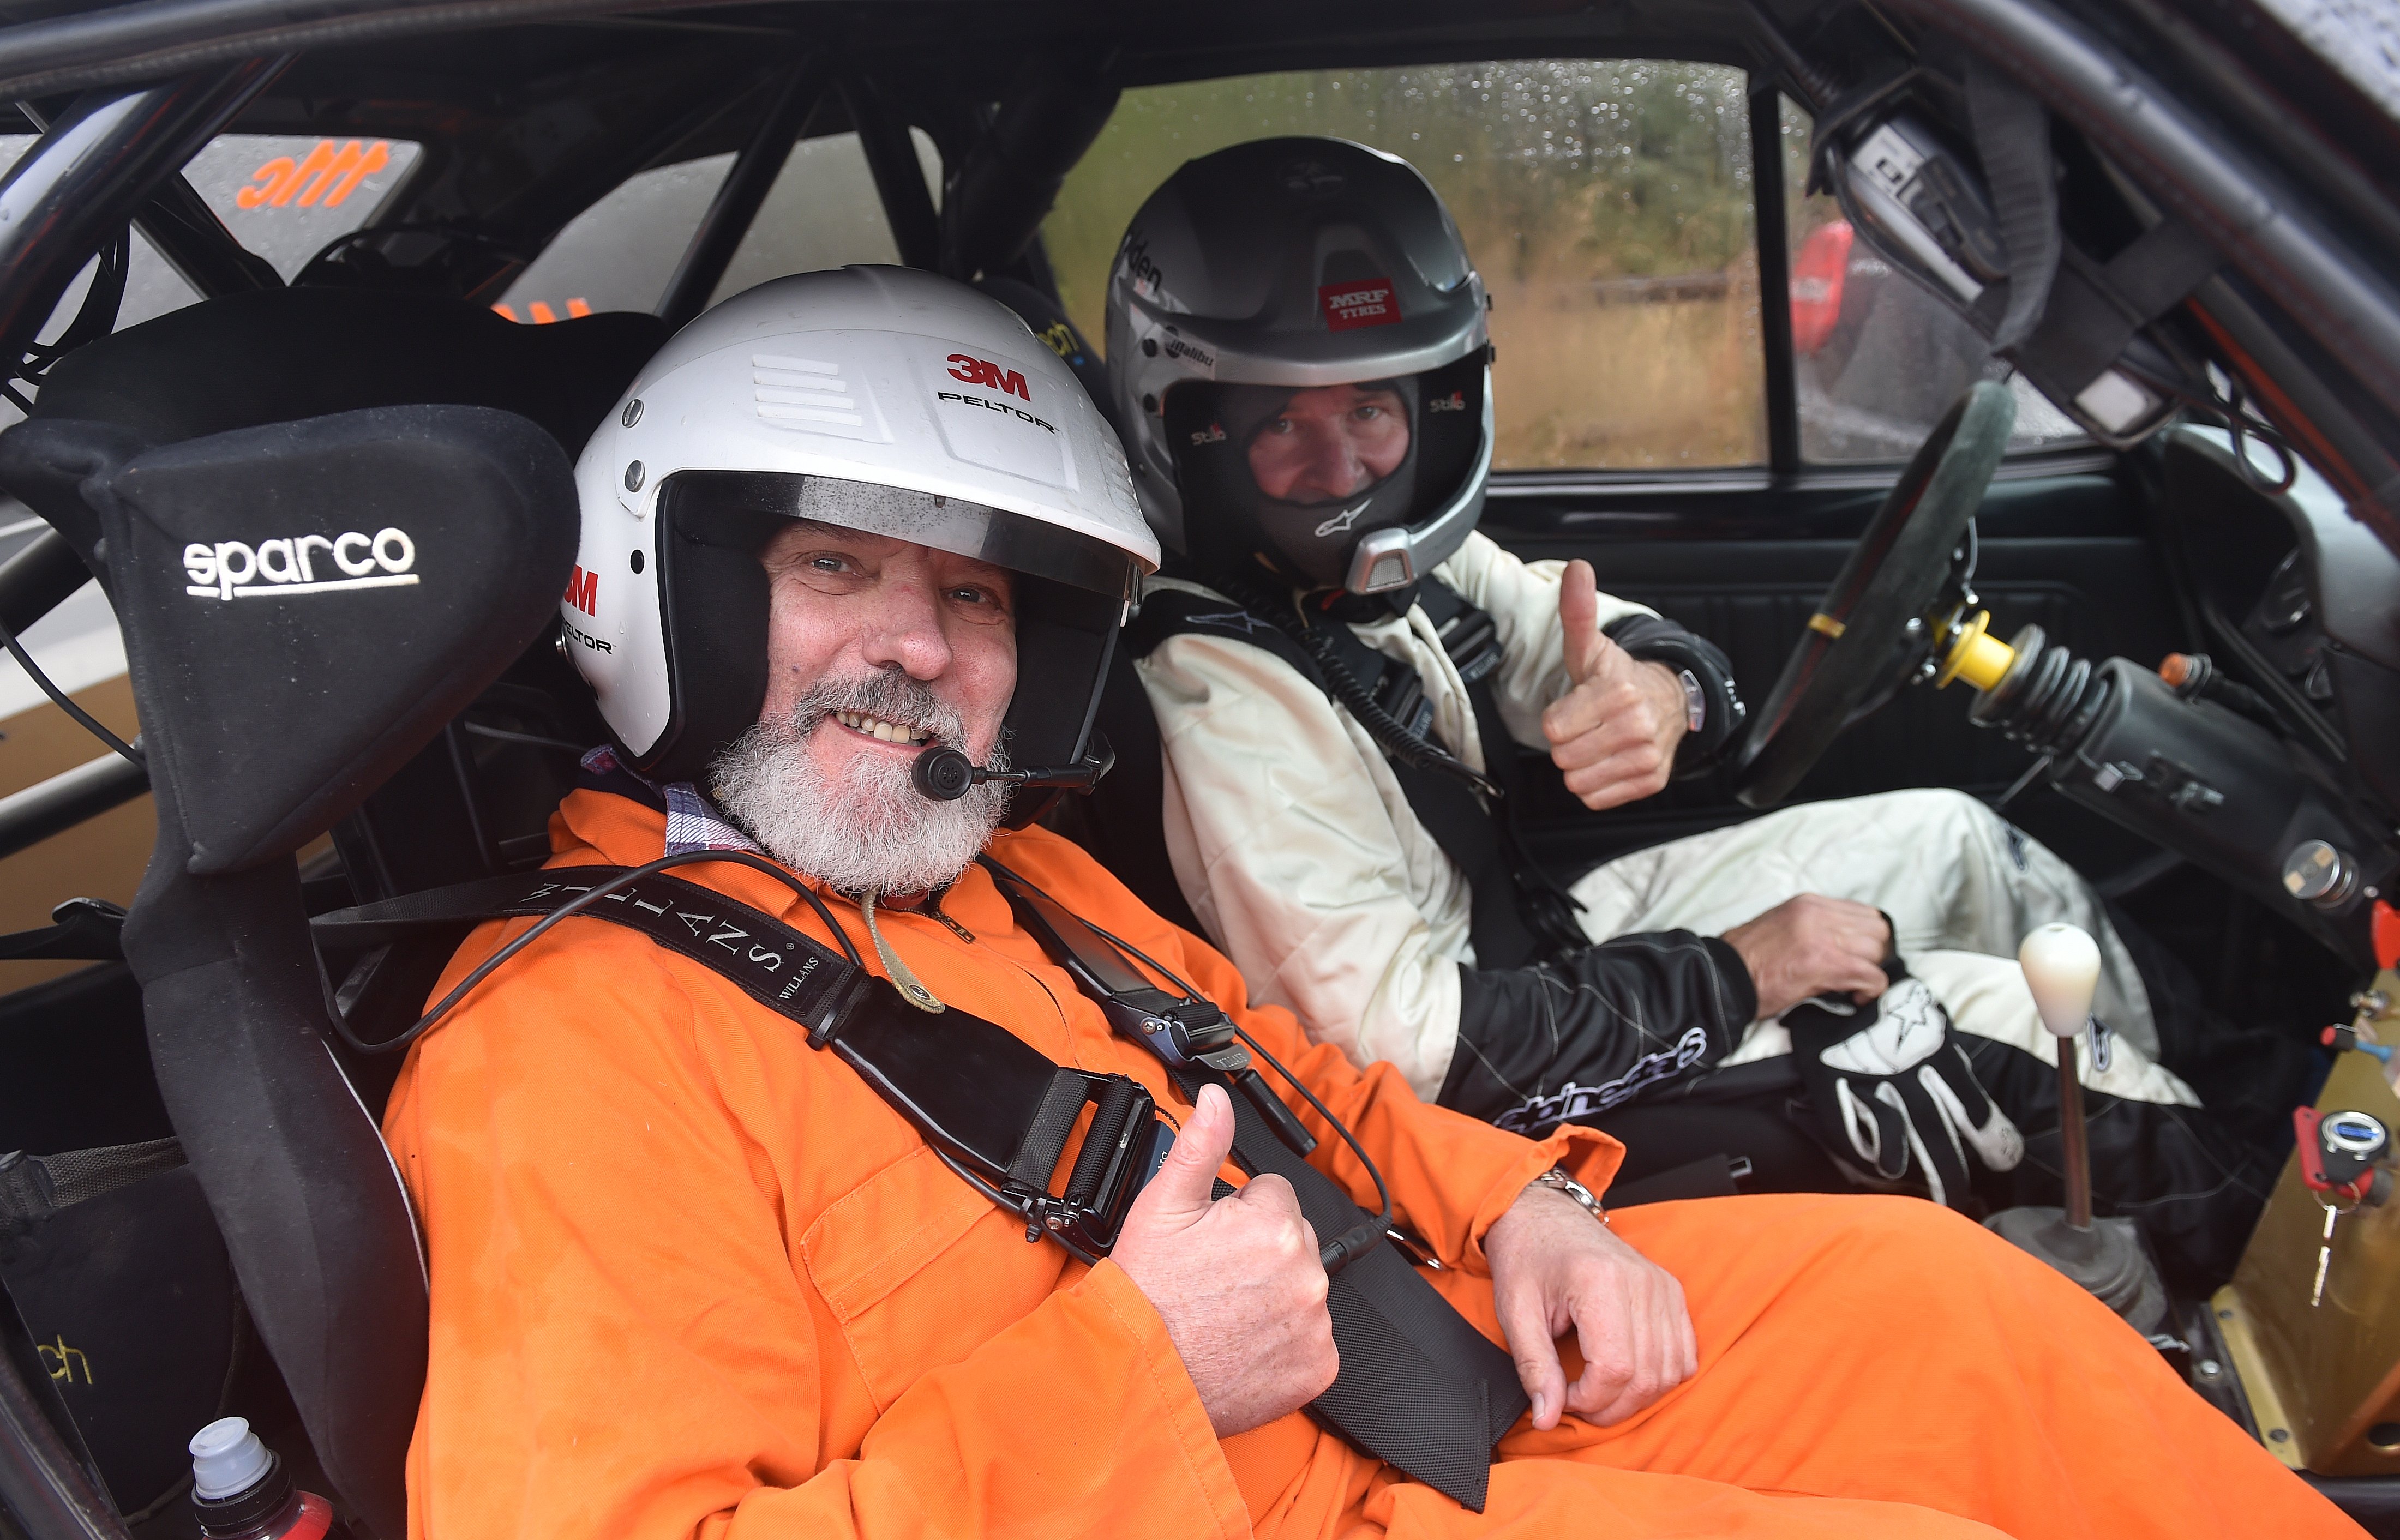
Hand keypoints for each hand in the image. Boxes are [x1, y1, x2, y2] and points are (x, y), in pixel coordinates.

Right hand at [1109, 1085, 1337, 1436]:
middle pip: (1295, 1239)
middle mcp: (1306, 1274)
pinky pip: (1313, 1338)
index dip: (1239, 1212)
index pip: (1275, 1195)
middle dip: (1262, 1249)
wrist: (1140, 1377)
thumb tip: (1217, 1097)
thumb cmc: (1147, 1294)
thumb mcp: (1162, 1206)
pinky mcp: (1318, 1367)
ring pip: (1303, 1286)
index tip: (1213, 1239)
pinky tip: (1246, 1342)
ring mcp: (1316, 1324)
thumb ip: (1201, 1144)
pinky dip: (1287, 1340)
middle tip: (1216, 1277)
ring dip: (1276, 1293)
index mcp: (1274, 1227)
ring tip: (1227, 1313)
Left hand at [1485, 1183, 1695, 1428]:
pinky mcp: (1672, 1291)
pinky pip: (1684, 1355)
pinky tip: (1625, 1374)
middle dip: (1610, 1406)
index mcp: (1601, 1281)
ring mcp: (1663, 1286)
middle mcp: (1642, 1282)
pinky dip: (1659, 1377)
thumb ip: (1534, 1368)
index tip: (1560, 1396)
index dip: (1589, 1400)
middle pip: (1646, 1376)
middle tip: (1576, 1401)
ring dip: (1635, 1397)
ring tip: (1597, 1389)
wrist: (1543, 1214)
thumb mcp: (1515, 1311)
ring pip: (1670, 1372)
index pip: (1615, 1369)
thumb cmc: (1526, 1258)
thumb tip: (1546, 1419)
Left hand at [1543, 560, 1689, 810]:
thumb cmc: (1619, 677)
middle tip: (1588, 724)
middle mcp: (1636, 726)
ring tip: (1599, 741)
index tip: (1576, 706)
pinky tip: (1610, 759)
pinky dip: (1598, 784)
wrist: (1671, 702)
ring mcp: (1645, 756)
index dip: (1558, 718)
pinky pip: (1597, 798)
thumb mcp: (1592, 646)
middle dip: (1569, 742)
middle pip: (1563, 756)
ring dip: (1581, 764)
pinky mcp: (1650, 781)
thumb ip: (1577, 611)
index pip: (1553, 728)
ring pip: (1578, 780)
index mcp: (1617, 692)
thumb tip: (1576, 569)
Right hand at [1721, 893, 1891, 1019]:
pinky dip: (1870, 990)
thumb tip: (1845, 945)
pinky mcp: (1826, 964)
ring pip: (1878, 951)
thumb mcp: (1783, 928)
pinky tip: (1856, 998)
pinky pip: (1872, 976)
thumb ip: (1815, 927)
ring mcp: (1823, 937)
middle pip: (1877, 930)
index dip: (1868, 939)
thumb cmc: (1746, 960)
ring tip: (1854, 987)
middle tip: (1858, 974)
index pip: (1864, 913)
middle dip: (1874, 955)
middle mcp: (1819, 913)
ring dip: (1871, 971)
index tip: (1857, 957)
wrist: (1722, 978)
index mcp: (1808, 904)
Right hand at [1784, 965, 2023, 1208]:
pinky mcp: (1834, 1089)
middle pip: (1938, 1140)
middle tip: (1963, 1198)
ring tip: (1927, 1196)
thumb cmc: (1894, 1001)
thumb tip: (1972, 1097)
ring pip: (1897, 1146)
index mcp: (1939, 1057)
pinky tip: (1881, 1173)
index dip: (1996, 1143)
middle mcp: (1908, 1077)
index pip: (1977, 1114)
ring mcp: (1869, 1085)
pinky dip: (1868, 1159)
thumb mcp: (1935, 1020)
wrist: (1838, 978)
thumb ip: (1952, 1060)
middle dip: (1954, 1176)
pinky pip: (1851, 1134)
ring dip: (1915, 1175)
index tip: (2004, 1159)